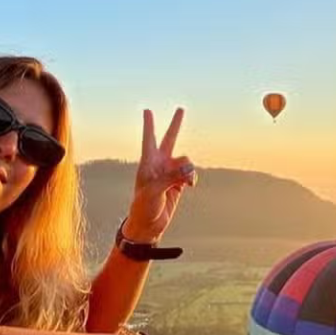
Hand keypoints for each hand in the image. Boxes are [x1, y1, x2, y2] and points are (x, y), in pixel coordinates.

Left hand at [122, 108, 195, 242]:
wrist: (148, 225)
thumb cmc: (143, 207)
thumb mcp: (154, 191)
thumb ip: (171, 177)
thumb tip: (189, 169)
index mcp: (147, 163)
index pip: (148, 139)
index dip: (149, 124)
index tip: (147, 110)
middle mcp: (159, 164)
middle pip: (170, 139)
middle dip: (176, 124)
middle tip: (181, 109)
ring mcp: (169, 173)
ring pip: (186, 161)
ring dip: (189, 169)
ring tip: (187, 182)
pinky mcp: (178, 183)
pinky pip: (190, 174)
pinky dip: (192, 178)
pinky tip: (189, 186)